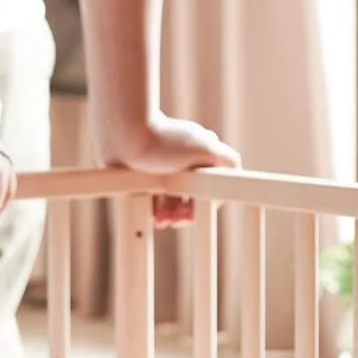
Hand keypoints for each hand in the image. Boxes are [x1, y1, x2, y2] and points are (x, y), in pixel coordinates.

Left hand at [100, 114, 240, 226]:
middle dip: (187, 210)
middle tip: (178, 221)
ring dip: (170, 213)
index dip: (208, 199)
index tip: (200, 209)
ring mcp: (161, 168)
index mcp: (199, 151)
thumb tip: (234, 182)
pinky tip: (153, 215)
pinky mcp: (142, 175)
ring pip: (171, 198)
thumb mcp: (206, 149)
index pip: (212, 181)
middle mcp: (182, 159)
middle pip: (190, 193)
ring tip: (163, 220)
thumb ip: (228, 163)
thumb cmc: (164, 141)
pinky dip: (154, 208)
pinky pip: (152, 197)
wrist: (124, 136)